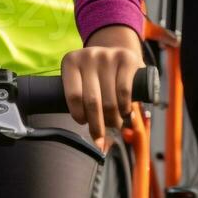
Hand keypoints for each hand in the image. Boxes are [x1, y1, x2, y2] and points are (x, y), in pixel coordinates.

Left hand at [61, 25, 142, 141]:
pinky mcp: (126, 58)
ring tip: (114, 123)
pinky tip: (124, 112)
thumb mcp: (83, 81)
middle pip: (92, 101)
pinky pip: (124, 92)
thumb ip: (81, 102)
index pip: (73, 96)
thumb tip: (97, 144)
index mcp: (71, 62)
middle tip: (100, 138)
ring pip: (109, 100)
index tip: (84, 123)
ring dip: (113, 120)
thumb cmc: (97, 76)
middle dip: (97, 125)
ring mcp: (108, 56)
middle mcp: (88, 56)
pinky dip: (125, 108)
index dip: (79, 115)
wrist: (119, 54)